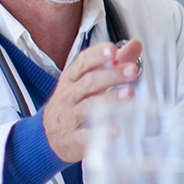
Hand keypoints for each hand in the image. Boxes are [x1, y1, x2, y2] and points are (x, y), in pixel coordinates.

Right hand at [42, 39, 141, 162]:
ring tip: (129, 93)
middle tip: (133, 70)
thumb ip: (113, 63)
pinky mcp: (73, 138)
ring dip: (109, 99)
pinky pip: (85, 135)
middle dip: (111, 75)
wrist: (48, 137)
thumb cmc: (73, 103)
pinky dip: (100, 133)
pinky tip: (115, 130)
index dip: (97, 55)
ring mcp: (70, 117)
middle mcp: (70, 95)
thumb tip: (136, 44)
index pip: (83, 62)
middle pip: (89, 82)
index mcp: (72, 78)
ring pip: (87, 106)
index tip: (112, 49)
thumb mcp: (87, 80)